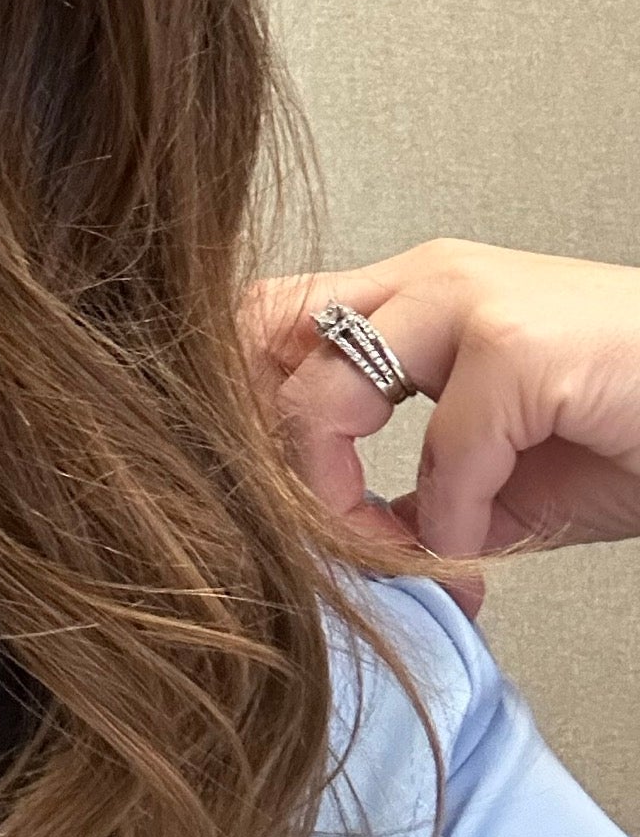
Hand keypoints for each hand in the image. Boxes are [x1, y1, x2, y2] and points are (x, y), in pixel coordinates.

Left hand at [242, 241, 639, 613]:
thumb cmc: (631, 428)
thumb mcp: (490, 472)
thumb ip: (406, 497)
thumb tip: (339, 557)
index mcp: (407, 296)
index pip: (263, 321)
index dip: (235, 407)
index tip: (260, 499)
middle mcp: (425, 279)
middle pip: (262, 339)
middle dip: (269, 454)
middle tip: (316, 533)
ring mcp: (471, 299)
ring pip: (322, 392)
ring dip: (338, 498)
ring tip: (397, 552)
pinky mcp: (522, 344)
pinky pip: (442, 456)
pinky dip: (456, 523)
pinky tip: (486, 545)